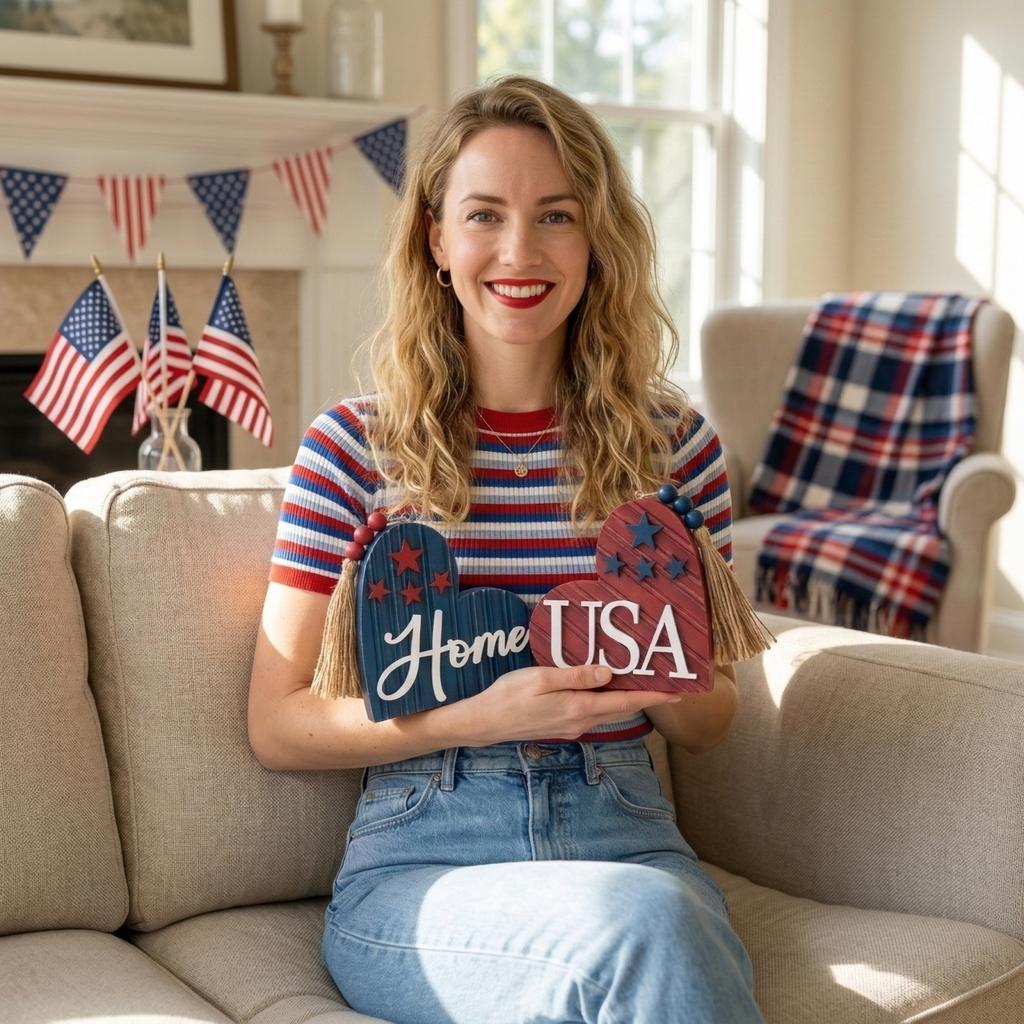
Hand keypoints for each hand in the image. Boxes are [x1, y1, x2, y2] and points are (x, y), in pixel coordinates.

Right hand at [459, 664, 682, 745]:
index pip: (625, 702)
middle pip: (622, 708)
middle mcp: (581, 721)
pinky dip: (608, 701)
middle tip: (669, 683)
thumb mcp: (541, 678)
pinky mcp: (564, 726)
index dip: (653, 696)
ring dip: (628, 699)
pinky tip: (608, 689)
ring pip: (609, 711)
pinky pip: (594, 712)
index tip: (678, 692)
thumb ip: (576, 675)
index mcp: (578, 707)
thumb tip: (609, 673)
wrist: (485, 723)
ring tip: (645, 683)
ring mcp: (572, 727)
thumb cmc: (509, 696)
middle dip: (647, 696)